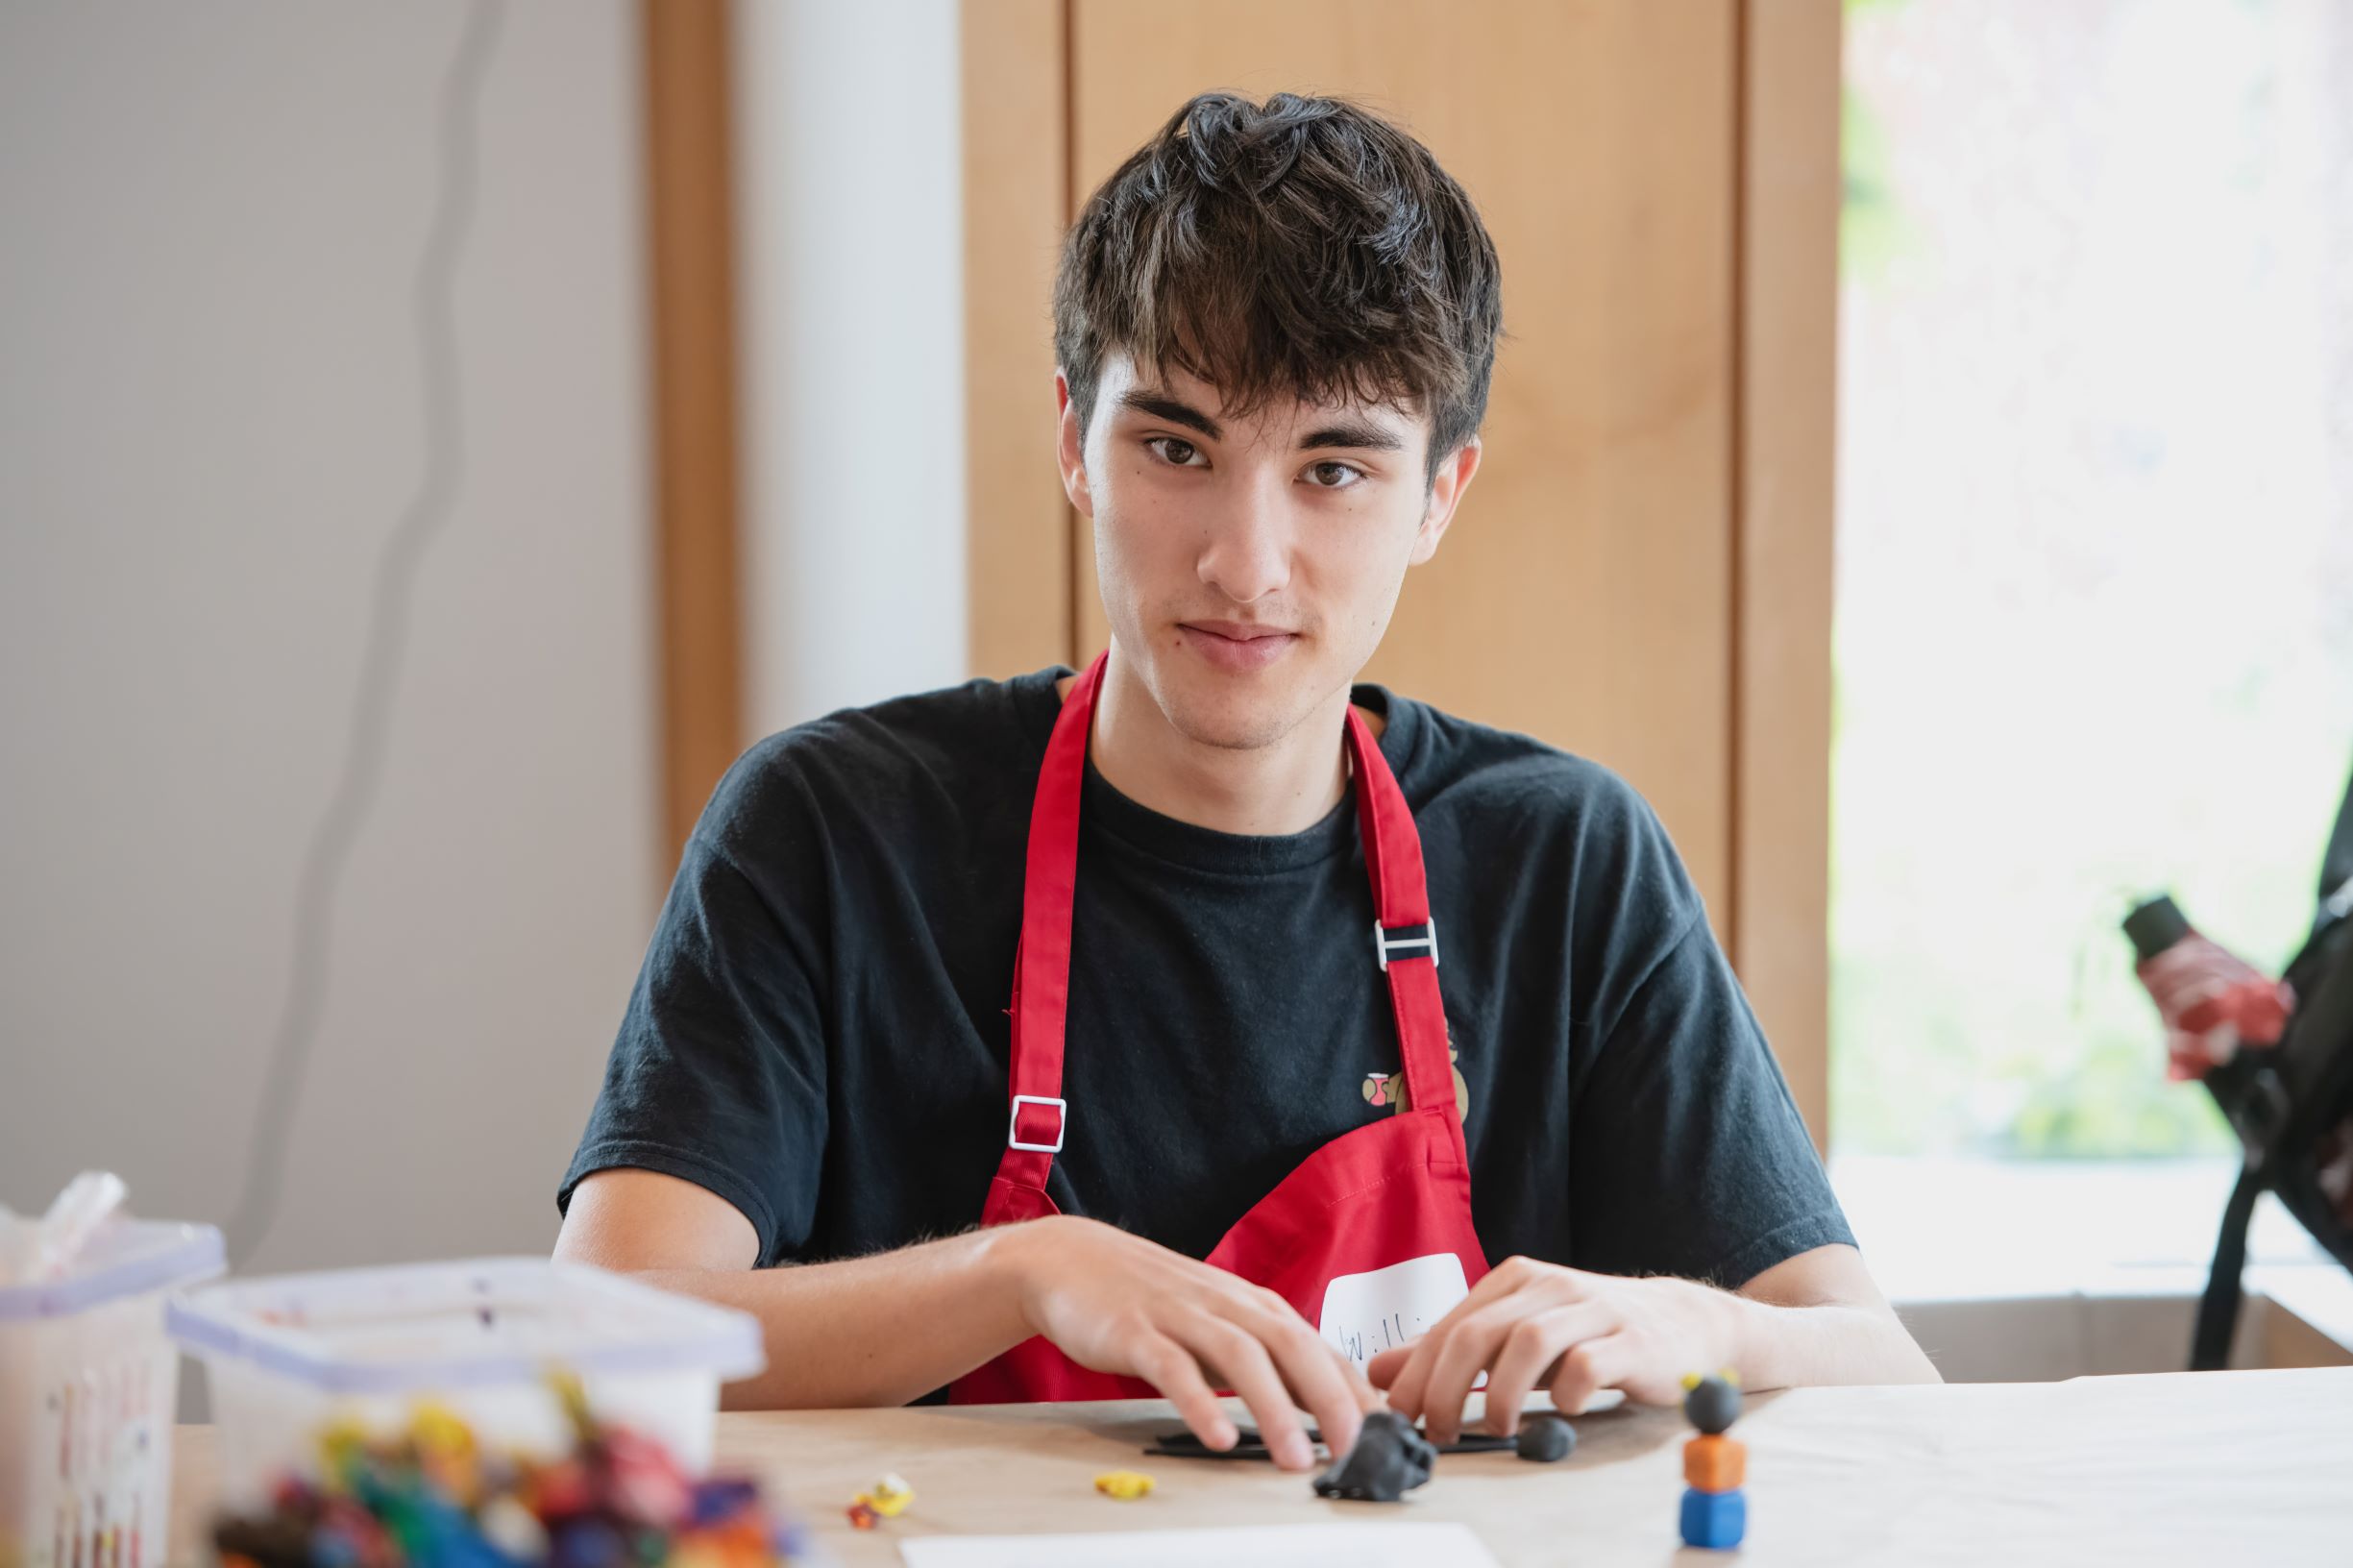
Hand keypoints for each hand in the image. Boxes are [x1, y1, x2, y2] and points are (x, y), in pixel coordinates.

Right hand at [999, 1215, 1378, 1469]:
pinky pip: (1172, 1368)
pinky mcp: (1135, 1331)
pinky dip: (1198, 1404)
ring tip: (1295, 1460)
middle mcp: (1225, 1305)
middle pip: (1292, 1346)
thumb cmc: (1153, 1298)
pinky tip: (1217, 1438)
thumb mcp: (1219, 1322)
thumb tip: (1328, 1403)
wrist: (1072, 1259)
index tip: (1387, 1433)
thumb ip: (1267, 1358)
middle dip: (1330, 1399)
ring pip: (1240, 1357)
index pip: (1318, 1346)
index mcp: (1252, 1306)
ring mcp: (1180, 1315)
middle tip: (1357, 1449)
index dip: (1354, 1389)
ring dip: (1273, 1409)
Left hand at [1366, 1255, 1746, 1442]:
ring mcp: (1593, 1310)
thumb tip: (1379, 1372)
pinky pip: (1589, 1363)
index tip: (1400, 1416)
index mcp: (1515, 1281)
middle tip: (1438, 1431)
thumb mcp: (1514, 1334)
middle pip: (1481, 1332)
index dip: (1418, 1373)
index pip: (1452, 1325)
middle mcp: (1549, 1287)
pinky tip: (1560, 1410)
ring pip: (1530, 1342)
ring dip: (1502, 1393)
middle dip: (1447, 1387)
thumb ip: (1450, 1351)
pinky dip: (1566, 1391)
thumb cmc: (1588, 1332)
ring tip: (1495, 1428)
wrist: (1682, 1321)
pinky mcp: (1633, 1340)